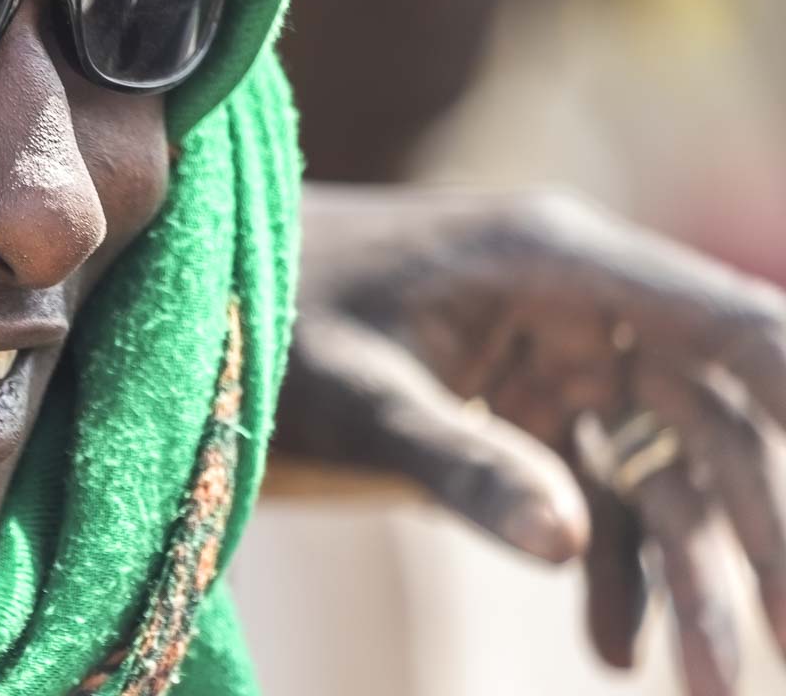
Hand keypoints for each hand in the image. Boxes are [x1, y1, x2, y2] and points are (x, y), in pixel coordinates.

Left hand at [277, 182, 785, 695]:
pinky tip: (608, 649)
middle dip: (757, 539)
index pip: (730, 324)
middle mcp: (574, 303)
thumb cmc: (260, 319)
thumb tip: (567, 541)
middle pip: (710, 422)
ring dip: (690, 578)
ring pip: (660, 471)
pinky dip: (608, 567)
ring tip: (705, 691)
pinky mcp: (519, 407)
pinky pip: (595, 492)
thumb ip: (455, 460)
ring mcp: (552, 357)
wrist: (188, 303)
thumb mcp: (351, 394)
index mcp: (550, 260)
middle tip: (782, 657)